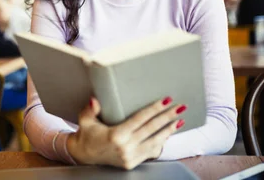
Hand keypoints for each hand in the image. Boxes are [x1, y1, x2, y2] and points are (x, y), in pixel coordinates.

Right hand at [66, 97, 185, 169]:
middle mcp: (125, 147)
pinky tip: (168, 134)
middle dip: (167, 117)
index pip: (140, 119)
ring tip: (179, 120)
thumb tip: (94, 100)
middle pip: (151, 129)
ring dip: (169, 130)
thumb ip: (90, 109)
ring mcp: (130, 157)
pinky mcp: (132, 163)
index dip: (154, 109)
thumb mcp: (85, 120)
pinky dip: (161, 142)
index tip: (166, 100)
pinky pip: (151, 152)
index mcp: (116, 135)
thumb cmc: (86, 134)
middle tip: (180, 107)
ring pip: (155, 142)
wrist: (83, 155)